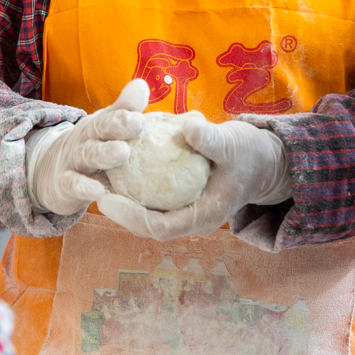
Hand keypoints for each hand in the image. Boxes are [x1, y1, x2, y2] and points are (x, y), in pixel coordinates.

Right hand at [26, 80, 148, 215]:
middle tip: (137, 122)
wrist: (50, 171)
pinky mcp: (64, 185)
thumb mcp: (104, 128)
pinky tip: (97, 191)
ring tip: (122, 152)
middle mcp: (86, 140)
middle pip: (100, 130)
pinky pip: (73, 185)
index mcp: (99, 126)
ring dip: (104, 154)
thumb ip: (124, 109)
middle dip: (118, 125)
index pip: (112, 115)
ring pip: (88, 156)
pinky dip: (83, 188)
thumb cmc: (91, 147)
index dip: (125, 112)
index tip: (141, 115)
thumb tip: (142, 84)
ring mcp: (74, 162)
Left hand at [97, 115, 289, 239]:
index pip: (159, 227)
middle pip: (146, 224)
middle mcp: (192, 220)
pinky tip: (116, 168)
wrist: (263, 161)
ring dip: (122, 198)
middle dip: (118, 210)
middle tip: (92, 187)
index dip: (130, 217)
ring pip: (147, 213)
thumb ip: (212, 139)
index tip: (105, 199)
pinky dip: (135, 187)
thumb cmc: (249, 152)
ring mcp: (186, 211)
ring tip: (95, 178)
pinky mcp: (181, 200)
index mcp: (205, 216)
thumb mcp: (234, 143)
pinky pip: (152, 199)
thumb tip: (188, 127)